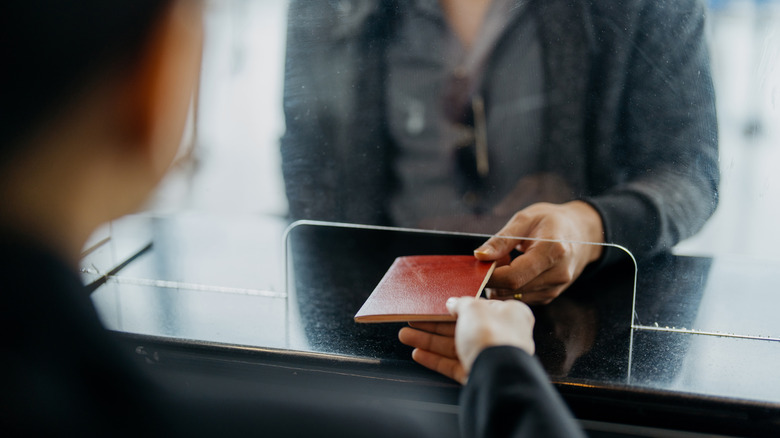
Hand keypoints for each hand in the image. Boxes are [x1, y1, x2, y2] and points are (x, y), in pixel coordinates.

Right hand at [398, 297, 534, 383]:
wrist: (497, 374)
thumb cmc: (492, 335)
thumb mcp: (473, 308)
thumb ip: (461, 303)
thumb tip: (452, 303)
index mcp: (509, 314)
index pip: (479, 307)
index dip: (457, 306)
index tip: (437, 306)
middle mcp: (501, 336)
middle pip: (461, 328)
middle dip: (433, 325)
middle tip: (413, 321)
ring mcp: (488, 357)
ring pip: (453, 347)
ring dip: (428, 341)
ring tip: (405, 336)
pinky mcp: (477, 375)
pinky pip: (452, 365)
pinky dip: (435, 359)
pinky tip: (418, 354)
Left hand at [474, 201, 603, 304]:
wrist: (582, 232)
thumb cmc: (551, 221)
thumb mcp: (525, 220)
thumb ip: (501, 240)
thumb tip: (480, 256)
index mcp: (552, 251)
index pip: (514, 276)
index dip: (489, 277)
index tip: (475, 268)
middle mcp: (558, 274)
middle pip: (513, 289)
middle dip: (492, 281)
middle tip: (487, 263)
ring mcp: (556, 288)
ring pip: (515, 297)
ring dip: (500, 285)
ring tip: (503, 263)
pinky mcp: (551, 295)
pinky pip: (522, 298)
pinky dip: (510, 288)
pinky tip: (513, 271)